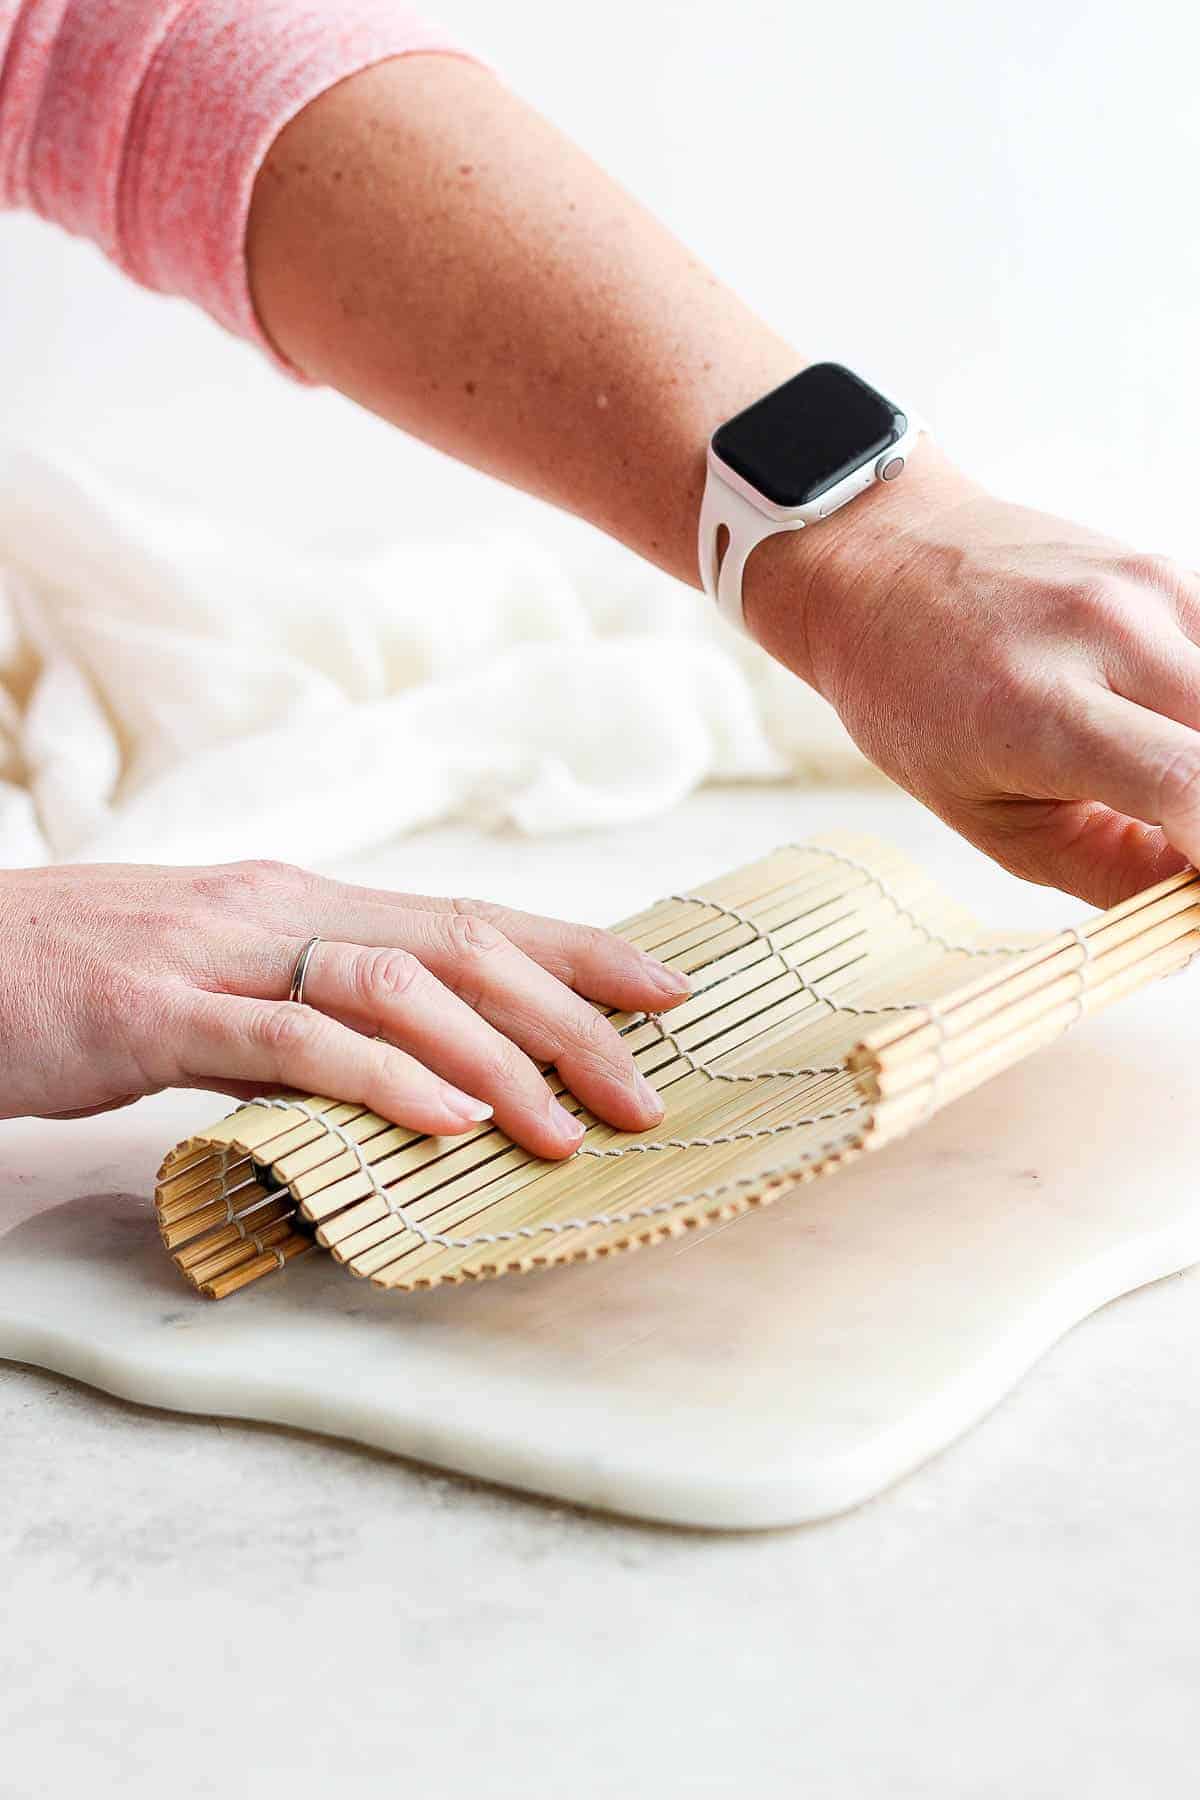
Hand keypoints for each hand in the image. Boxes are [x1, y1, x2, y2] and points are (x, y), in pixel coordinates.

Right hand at [0, 860, 689, 1153]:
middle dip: (572, 1011)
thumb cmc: (75, 986)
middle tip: (650, 1085)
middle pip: (462, 943)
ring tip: (570, 1124)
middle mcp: (279, 907)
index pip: (467, 917)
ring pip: (395, 984)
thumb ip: (308, 1019)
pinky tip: (448, 1119)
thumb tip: (409, 1076)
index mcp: (299, 900)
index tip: (668, 988)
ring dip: (498, 1056)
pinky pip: (294, 1038)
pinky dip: (383, 1077)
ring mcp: (220, 951)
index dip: (577, 948)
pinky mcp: (158, 1010)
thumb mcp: (213, 991)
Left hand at [746, 447, 1199, 906]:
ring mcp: (1143, 591)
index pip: (1186, 784)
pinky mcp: (1165, 572)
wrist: (882, 568)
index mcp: (1039, 709)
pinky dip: (1195, 709)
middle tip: (1173, 839)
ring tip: (1147, 776)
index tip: (1196, 881)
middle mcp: (1103, 634)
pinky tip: (1150, 720)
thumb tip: (1198, 912)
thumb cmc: (918, 706)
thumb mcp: (990, 819)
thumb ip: (1108, 873)